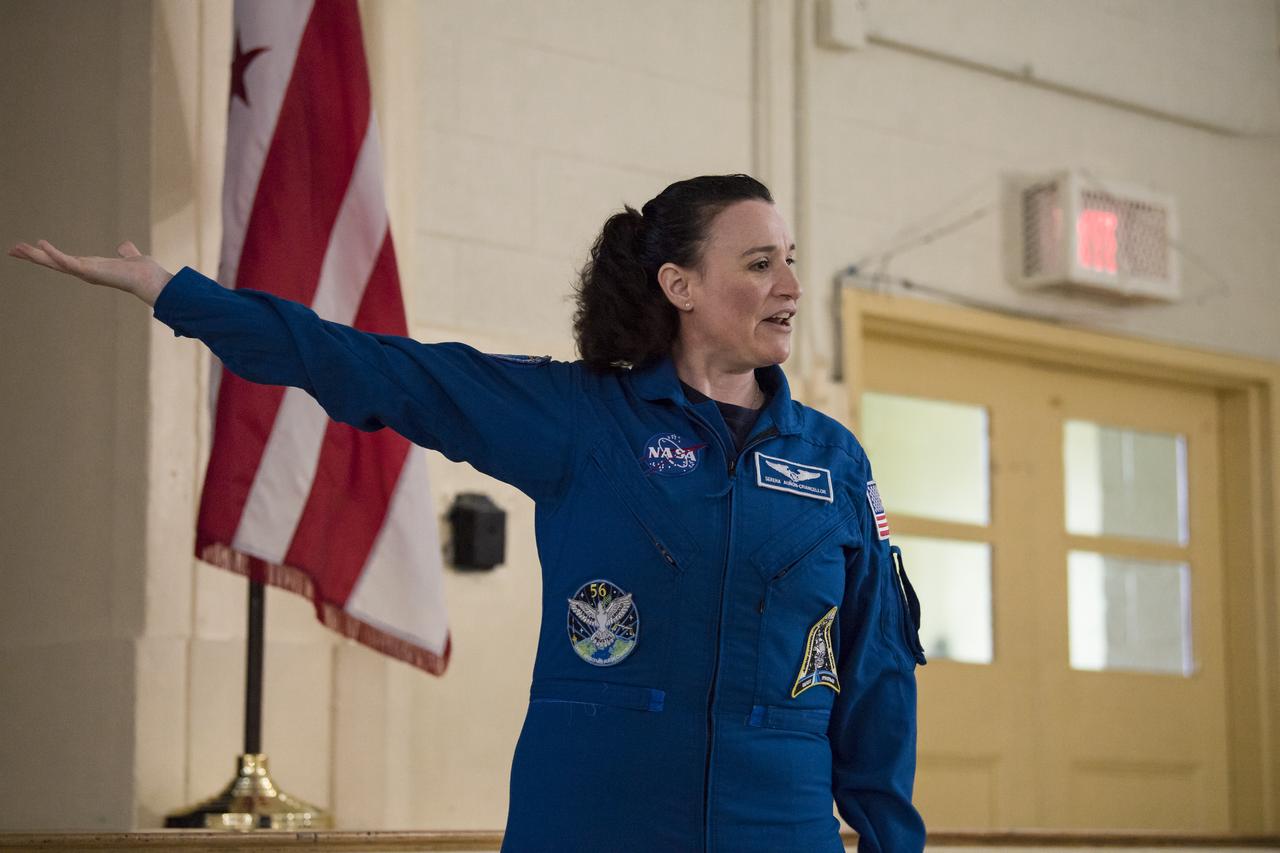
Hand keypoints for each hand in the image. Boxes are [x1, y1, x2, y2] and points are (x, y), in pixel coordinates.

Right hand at [7, 239, 172, 306]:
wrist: (151, 281)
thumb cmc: (143, 272)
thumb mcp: (131, 257)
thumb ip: (126, 252)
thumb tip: (125, 246)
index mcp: (92, 267)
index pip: (64, 260)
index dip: (48, 254)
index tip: (33, 248)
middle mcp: (86, 271)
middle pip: (53, 263)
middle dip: (33, 256)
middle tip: (13, 250)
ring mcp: (86, 272)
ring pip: (54, 263)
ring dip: (35, 255)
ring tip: (16, 248)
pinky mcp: (89, 270)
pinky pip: (67, 261)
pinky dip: (53, 254)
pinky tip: (39, 244)